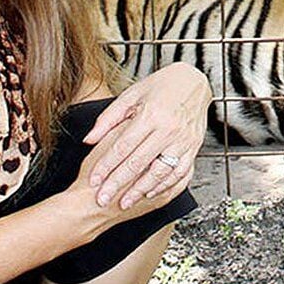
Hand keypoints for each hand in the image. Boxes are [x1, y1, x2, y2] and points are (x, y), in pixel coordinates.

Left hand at [82, 63, 210, 209]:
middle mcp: (169, 129)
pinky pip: (179, 172)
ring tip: (124, 202)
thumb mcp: (131, 96)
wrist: (194, 82)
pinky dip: (163, 185)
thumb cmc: (160, 86)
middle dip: (118, 184)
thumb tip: (88, 140)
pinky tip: (149, 193)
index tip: (93, 181)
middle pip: (138, 163)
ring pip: (159, 172)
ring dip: (140, 190)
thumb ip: (108, 119)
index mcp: (151, 114)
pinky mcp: (194, 147)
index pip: (122, 146)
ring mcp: (183, 140)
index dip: (106, 166)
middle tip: (102, 200)